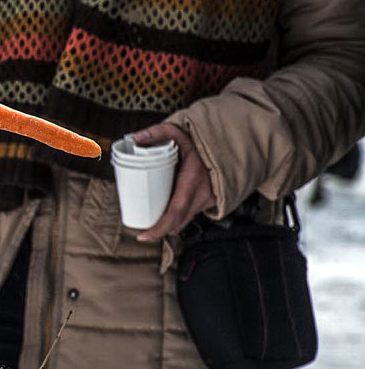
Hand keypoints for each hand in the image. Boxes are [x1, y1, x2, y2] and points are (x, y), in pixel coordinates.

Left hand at [133, 123, 213, 241]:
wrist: (234, 145)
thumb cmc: (206, 140)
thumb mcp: (181, 133)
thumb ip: (159, 132)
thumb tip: (135, 138)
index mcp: (193, 181)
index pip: (175, 213)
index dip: (159, 229)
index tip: (144, 235)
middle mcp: (203, 195)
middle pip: (178, 222)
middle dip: (160, 230)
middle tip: (144, 230)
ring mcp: (210, 200)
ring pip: (186, 219)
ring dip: (171, 223)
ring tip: (153, 222)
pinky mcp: (212, 201)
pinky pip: (193, 213)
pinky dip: (181, 216)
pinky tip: (170, 212)